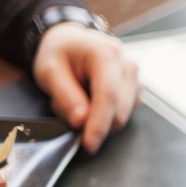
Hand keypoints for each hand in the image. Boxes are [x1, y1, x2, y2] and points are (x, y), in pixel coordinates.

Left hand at [32, 22, 139, 153]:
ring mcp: (135, 78)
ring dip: (98, 119)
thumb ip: (65, 95)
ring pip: (123, 116)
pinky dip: (105, 116)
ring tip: (77, 102)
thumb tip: (81, 121)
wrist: (70, 42)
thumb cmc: (59, 53)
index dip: (99, 124)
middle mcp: (128, 65)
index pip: (108, 96)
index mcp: (107, 54)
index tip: (89, 144)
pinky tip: (90, 102)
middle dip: (94, 122)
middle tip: (67, 112)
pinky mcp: (136, 90)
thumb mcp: (49, 70)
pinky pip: (124, 114)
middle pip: (119, 111)